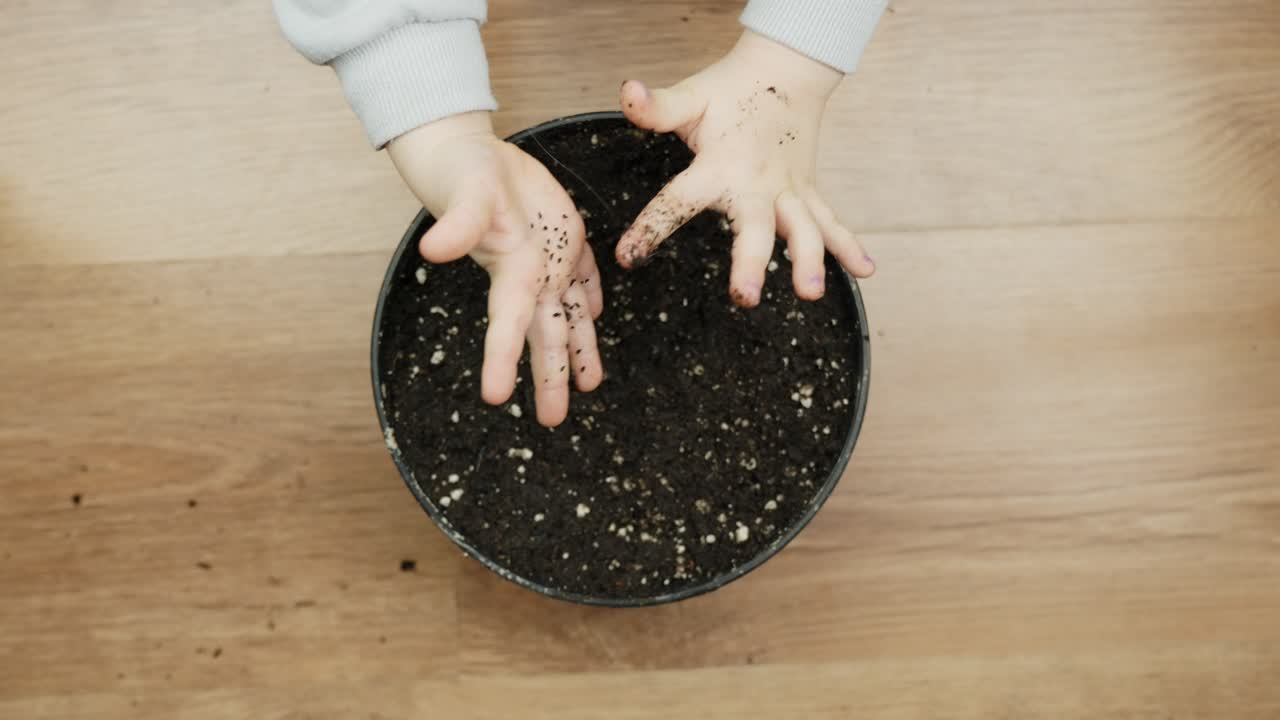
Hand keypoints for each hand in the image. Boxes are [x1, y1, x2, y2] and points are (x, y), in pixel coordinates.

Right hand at [388, 112, 604, 426]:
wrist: (469, 153)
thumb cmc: (464, 173)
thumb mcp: (467, 192)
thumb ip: (457, 222)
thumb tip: (433, 249)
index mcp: (510, 270)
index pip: (506, 325)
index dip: (502, 361)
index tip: (495, 399)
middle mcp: (529, 275)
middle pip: (542, 336)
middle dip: (547, 378)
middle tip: (552, 422)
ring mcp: (548, 261)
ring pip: (567, 315)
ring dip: (574, 351)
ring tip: (586, 388)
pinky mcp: (563, 238)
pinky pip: (580, 277)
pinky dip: (588, 300)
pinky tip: (594, 317)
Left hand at [616, 30, 875, 306]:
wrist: (786, 70)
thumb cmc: (729, 91)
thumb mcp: (689, 98)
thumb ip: (658, 107)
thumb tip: (628, 92)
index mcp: (719, 165)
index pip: (679, 199)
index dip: (651, 227)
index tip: (628, 257)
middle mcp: (757, 183)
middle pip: (756, 228)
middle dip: (751, 262)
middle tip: (745, 297)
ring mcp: (788, 190)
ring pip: (804, 229)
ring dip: (810, 260)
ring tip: (810, 294)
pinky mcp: (808, 193)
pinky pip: (830, 221)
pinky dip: (849, 245)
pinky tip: (865, 271)